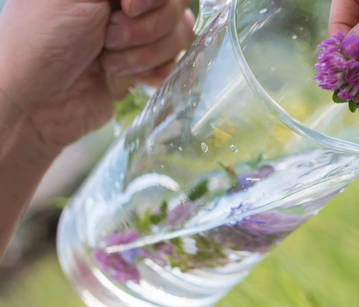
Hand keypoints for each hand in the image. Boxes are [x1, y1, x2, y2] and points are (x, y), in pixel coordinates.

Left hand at [0, 0, 193, 151]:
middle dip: (145, 29)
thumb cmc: (43, 42)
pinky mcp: (144, 66)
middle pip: (176, 6)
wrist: (36, 102)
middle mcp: (124, 4)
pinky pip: (175, 62)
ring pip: (179, 34)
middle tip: (107, 39)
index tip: (127, 8)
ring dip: (145, 55)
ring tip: (108, 64)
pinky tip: (133, 79)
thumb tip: (148, 0)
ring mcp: (137, 35)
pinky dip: (156, 72)